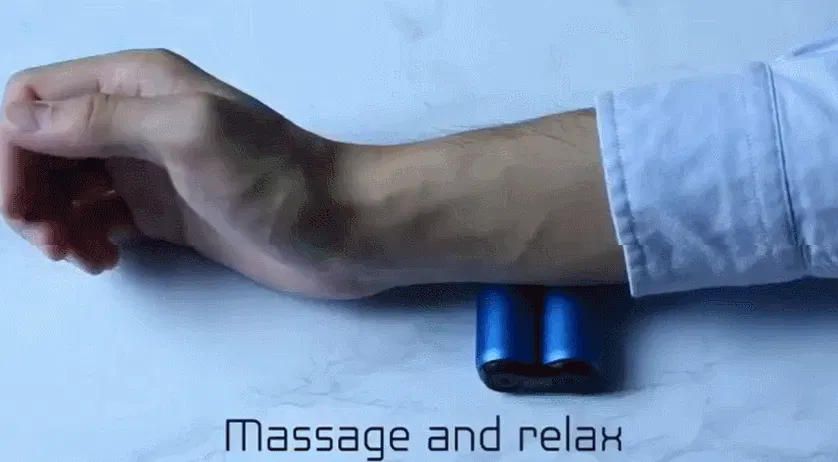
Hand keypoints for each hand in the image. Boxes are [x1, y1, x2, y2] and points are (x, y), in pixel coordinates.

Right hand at [1, 49, 374, 298]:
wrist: (342, 229)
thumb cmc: (275, 179)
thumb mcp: (188, 134)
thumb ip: (103, 119)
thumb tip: (20, 119)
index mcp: (138, 84)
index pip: (36, 100)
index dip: (15, 149)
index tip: (23, 207)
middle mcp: (138, 120)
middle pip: (47, 147)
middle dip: (32, 193)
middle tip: (51, 242)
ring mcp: (153, 169)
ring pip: (71, 187)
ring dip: (58, 221)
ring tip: (81, 258)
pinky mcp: (169, 212)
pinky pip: (104, 219)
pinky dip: (90, 238)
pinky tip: (105, 261)